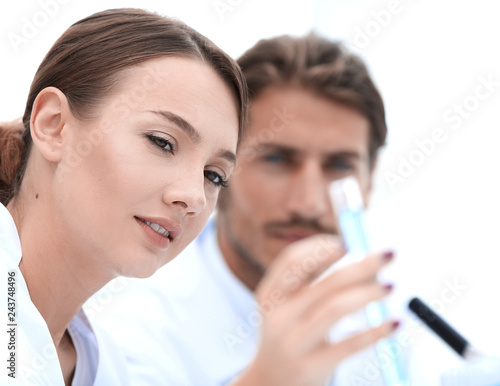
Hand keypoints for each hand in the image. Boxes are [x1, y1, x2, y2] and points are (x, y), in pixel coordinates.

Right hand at [232, 234, 396, 385]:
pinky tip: (394, 322)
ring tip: (390, 286)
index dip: (321, 248)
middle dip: (361, 265)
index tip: (348, 242)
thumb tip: (366, 262)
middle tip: (387, 255)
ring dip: (368, 293)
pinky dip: (375, 331)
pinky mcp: (312, 366)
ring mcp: (293, 343)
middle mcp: (278, 317)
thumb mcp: (288, 306)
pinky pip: (350, 345)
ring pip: (335, 308)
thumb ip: (315, 282)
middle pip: (323, 283)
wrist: (271, 382)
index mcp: (270, 295)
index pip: (292, 261)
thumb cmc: (289, 334)